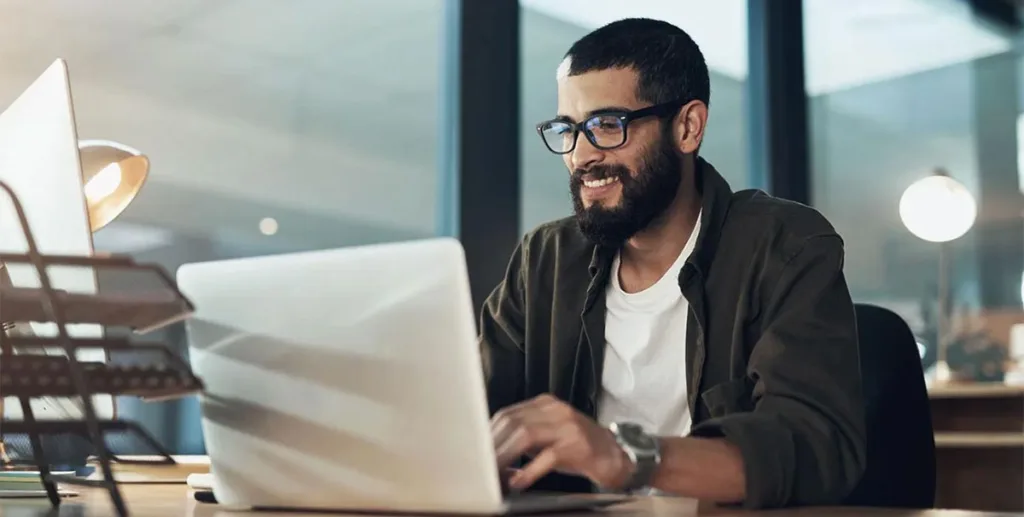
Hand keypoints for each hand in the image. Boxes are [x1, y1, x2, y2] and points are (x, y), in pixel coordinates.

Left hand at [491, 394, 633, 490]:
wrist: (616, 456)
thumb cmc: (578, 449)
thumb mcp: (549, 436)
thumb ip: (523, 439)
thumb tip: (492, 453)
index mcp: (545, 404)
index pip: (507, 415)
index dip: (489, 434)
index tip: (475, 453)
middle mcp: (556, 410)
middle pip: (513, 423)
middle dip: (493, 447)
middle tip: (480, 467)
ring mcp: (567, 427)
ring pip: (525, 435)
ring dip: (505, 457)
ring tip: (493, 474)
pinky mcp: (577, 446)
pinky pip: (547, 457)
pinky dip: (529, 471)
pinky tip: (518, 482)